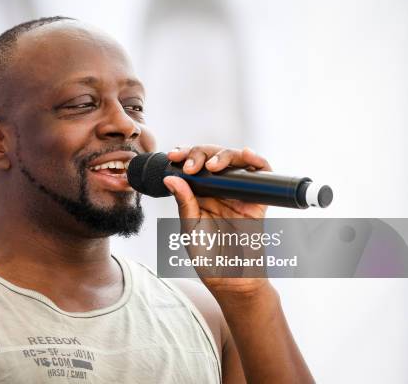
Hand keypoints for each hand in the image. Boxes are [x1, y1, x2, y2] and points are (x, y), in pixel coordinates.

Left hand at [163, 145, 272, 296]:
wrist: (233, 280)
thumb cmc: (208, 257)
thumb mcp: (190, 229)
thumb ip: (184, 203)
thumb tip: (170, 178)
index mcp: (198, 194)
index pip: (192, 166)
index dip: (184, 155)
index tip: (173, 155)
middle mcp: (218, 190)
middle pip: (212, 158)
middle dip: (200, 153)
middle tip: (191, 164)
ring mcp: (238, 193)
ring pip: (235, 161)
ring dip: (224, 155)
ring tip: (213, 166)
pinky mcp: (257, 200)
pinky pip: (262, 175)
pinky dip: (257, 161)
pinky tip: (247, 155)